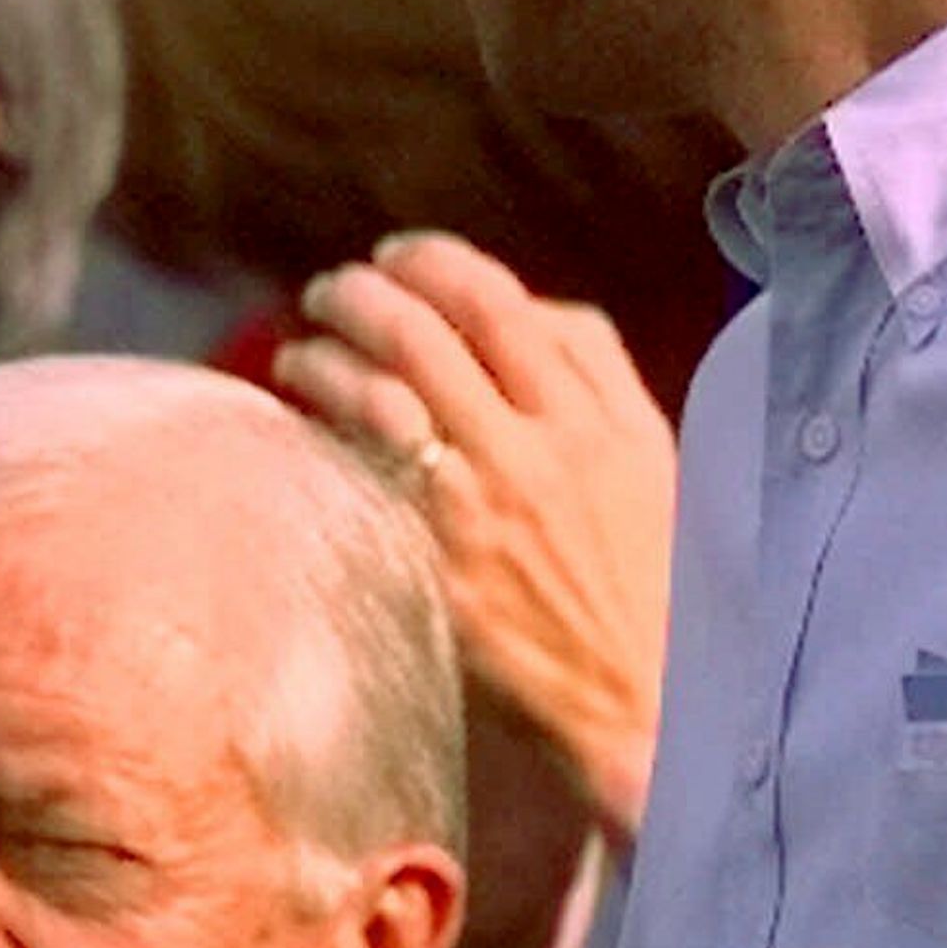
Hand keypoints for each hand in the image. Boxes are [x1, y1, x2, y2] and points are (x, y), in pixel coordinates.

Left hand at [272, 233, 674, 854]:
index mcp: (600, 418)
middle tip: (331, 289)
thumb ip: (597, 380)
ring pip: (388, 393)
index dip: (442, 264)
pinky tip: (297, 419)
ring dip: (329, 354)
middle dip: (368, 294)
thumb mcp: (649, 462)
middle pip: (435, 333)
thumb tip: (533, 314)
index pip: (511, 306)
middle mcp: (540, 449)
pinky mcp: (438, 567)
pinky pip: (364, 473)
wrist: (643, 694)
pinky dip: (325, 430)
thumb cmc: (645, 580)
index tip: (400, 253)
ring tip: (299, 346)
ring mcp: (484, 507)